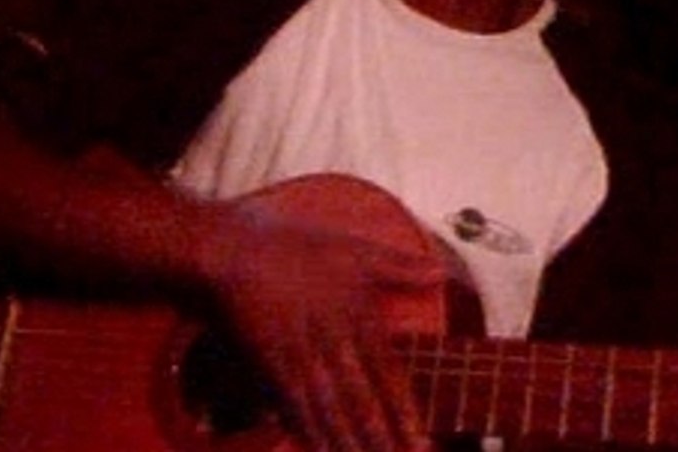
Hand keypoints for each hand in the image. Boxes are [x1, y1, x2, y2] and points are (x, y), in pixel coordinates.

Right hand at [198, 176, 440, 451]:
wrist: (239, 248)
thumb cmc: (300, 247)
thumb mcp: (357, 250)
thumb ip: (400, 266)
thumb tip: (439, 273)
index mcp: (358, 319)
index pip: (389, 377)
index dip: (405, 415)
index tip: (420, 445)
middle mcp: (333, 344)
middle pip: (362, 404)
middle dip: (381, 442)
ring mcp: (300, 357)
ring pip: (330, 413)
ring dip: (348, 445)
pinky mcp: (271, 365)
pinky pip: (294, 407)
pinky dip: (309, 433)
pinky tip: (321, 451)